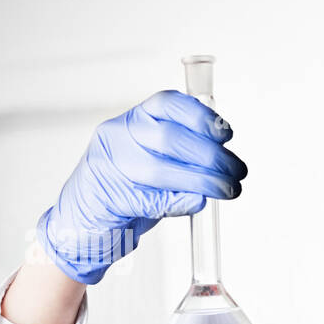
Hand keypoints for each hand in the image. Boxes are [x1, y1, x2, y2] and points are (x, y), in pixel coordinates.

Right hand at [37, 90, 247, 283]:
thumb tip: (225, 156)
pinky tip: (199, 203)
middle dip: (211, 155)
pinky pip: (154, 199)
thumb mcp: (151, 155)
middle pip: (168, 138)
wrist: (85, 219)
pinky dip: (183, 201)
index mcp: (131, 121)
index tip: (225, 133)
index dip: (200, 116)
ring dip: (204, 181)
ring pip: (162, 169)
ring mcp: (111, 168)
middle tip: (237, 170)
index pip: (166, 104)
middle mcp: (118, 138)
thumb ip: (182, 150)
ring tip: (229, 189)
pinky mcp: (113, 199)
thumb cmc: (125, 186)